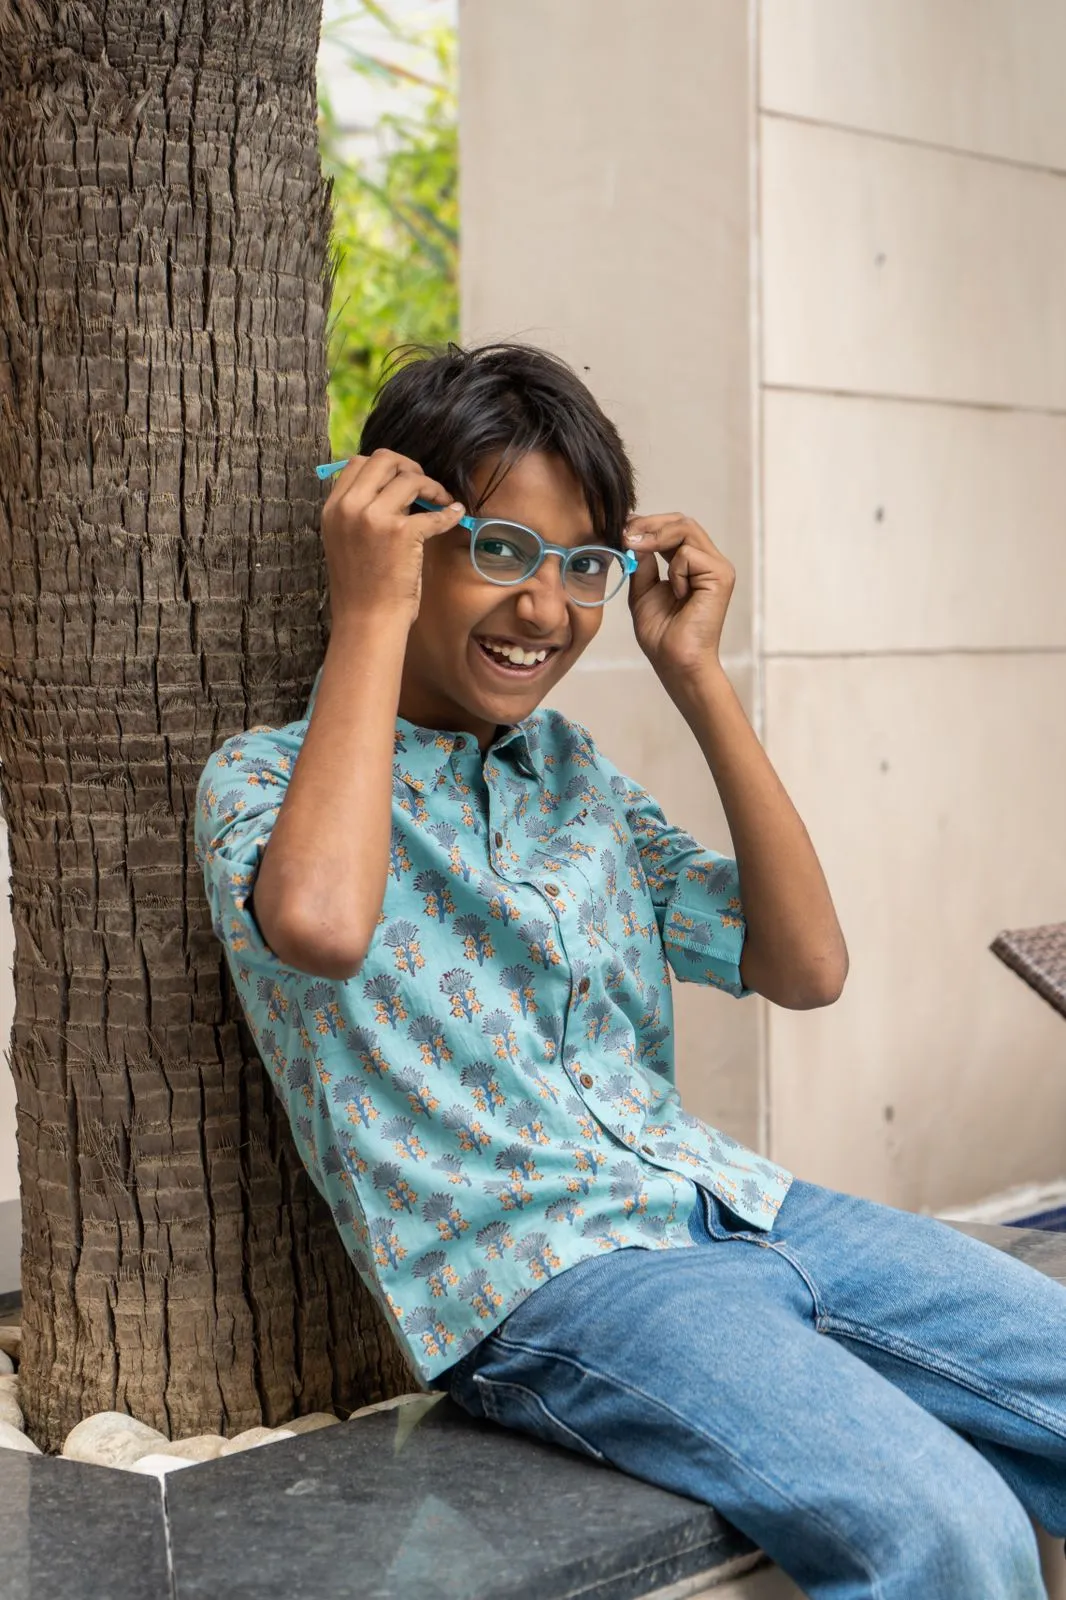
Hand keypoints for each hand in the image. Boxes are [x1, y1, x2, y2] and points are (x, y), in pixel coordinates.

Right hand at [321, 449, 464, 625]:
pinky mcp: (401, 533)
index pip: (358, 463)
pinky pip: (435, 512)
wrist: (367, 620)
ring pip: (410, 478)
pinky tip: (455, 516)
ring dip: (432, 486)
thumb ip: (358, 512)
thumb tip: (392, 488)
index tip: (401, 479)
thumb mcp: (345, 541)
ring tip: (441, 501)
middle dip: (409, 466)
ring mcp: (374, 518)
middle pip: (383, 459)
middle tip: (424, 484)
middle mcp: (350, 508)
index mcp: (333, 509)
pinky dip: (449, 513)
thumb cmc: (361, 587)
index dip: (385, 466)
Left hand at [624, 514, 734, 682]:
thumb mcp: (642, 590)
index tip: (621, 530)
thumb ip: (642, 562)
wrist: (675, 661)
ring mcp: (718, 567)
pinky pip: (688, 555)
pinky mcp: (721, 575)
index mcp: (692, 564)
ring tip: (637, 551)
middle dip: (649, 524)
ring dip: (655, 537)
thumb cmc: (661, 634)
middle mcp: (708, 561)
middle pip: (681, 521)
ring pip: (685, 528)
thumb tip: (634, 535)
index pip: (673, 528)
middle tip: (624, 535)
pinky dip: (674, 571)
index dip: (647, 524)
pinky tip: (676, 594)